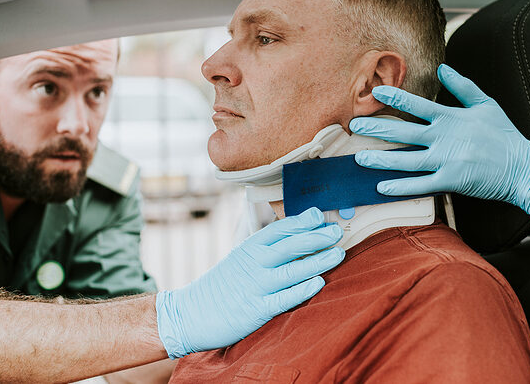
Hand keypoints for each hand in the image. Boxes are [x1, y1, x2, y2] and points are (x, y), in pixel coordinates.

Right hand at [155, 207, 343, 357]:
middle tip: (337, 232)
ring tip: (338, 254)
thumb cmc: (223, 285)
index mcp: (250, 248)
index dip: (301, 222)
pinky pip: (283, 298)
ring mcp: (255, 286)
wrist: (190, 314)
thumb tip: (298, 235)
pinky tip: (319, 283)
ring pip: (292, 270)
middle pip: (290, 246)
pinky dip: (302, 290)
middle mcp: (254, 264)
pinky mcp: (256, 310)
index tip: (320, 215)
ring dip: (317, 261)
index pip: (279, 229)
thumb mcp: (241, 259)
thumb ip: (266, 248)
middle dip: (316, 238)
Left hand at [349, 64, 529, 220]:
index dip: (395, 98)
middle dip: (377, 129)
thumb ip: (462, 86)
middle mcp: (445, 138)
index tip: (376, 92)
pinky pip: (420, 186)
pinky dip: (400, 187)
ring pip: (406, 160)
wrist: (522, 167)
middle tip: (354, 126)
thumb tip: (442, 69)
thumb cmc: (504, 135)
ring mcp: (447, 161)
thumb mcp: (486, 104)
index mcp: (452, 118)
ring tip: (359, 158)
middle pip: (404, 133)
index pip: (417, 106)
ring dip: (381, 160)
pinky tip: (381, 187)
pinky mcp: (450, 181)